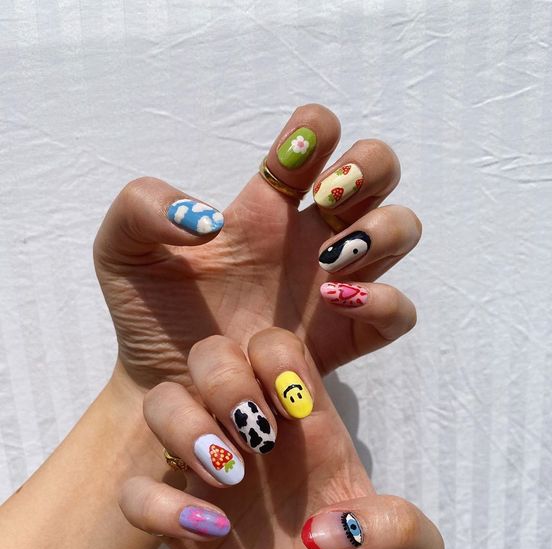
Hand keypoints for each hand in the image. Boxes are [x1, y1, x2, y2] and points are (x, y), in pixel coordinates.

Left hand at [94, 104, 420, 391]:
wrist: (166, 382)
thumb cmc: (148, 314)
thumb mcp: (120, 251)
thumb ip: (141, 208)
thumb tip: (208, 219)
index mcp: (264, 207)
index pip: (314, 138)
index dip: (315, 133)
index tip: (288, 164)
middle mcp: (308, 236)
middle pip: (377, 169)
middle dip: (367, 168)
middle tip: (326, 201)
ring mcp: (333, 284)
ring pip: (401, 229)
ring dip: (381, 230)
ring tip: (329, 258)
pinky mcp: (346, 335)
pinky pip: (398, 311)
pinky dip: (382, 300)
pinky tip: (335, 302)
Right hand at [119, 329, 442, 548]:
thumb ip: (398, 531)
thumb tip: (326, 529)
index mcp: (308, 423)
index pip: (278, 347)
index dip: (279, 357)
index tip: (295, 407)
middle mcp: (253, 434)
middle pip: (211, 354)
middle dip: (227, 380)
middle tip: (257, 436)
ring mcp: (208, 470)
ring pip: (161, 402)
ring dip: (186, 426)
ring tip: (230, 478)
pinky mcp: (175, 517)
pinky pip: (133, 490)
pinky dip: (158, 504)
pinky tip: (210, 533)